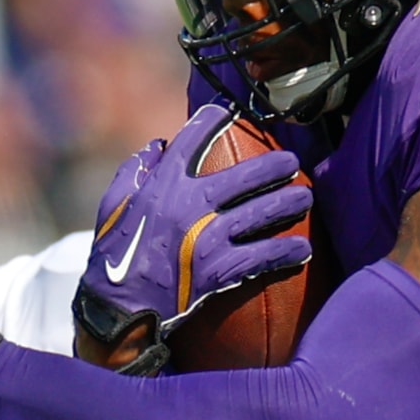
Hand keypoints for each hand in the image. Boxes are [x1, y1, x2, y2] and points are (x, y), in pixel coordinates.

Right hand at [74, 105, 311, 361]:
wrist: (118, 307)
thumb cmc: (114, 255)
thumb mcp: (113, 206)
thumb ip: (133, 171)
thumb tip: (157, 146)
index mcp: (162, 186)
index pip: (190, 142)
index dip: (210, 121)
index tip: (229, 112)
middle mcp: (189, 206)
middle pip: (243, 177)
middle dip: (273, 167)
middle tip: (292, 162)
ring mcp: (207, 238)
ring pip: (259, 214)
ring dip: (288, 204)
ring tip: (306, 198)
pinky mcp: (217, 271)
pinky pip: (260, 257)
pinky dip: (284, 253)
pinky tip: (303, 250)